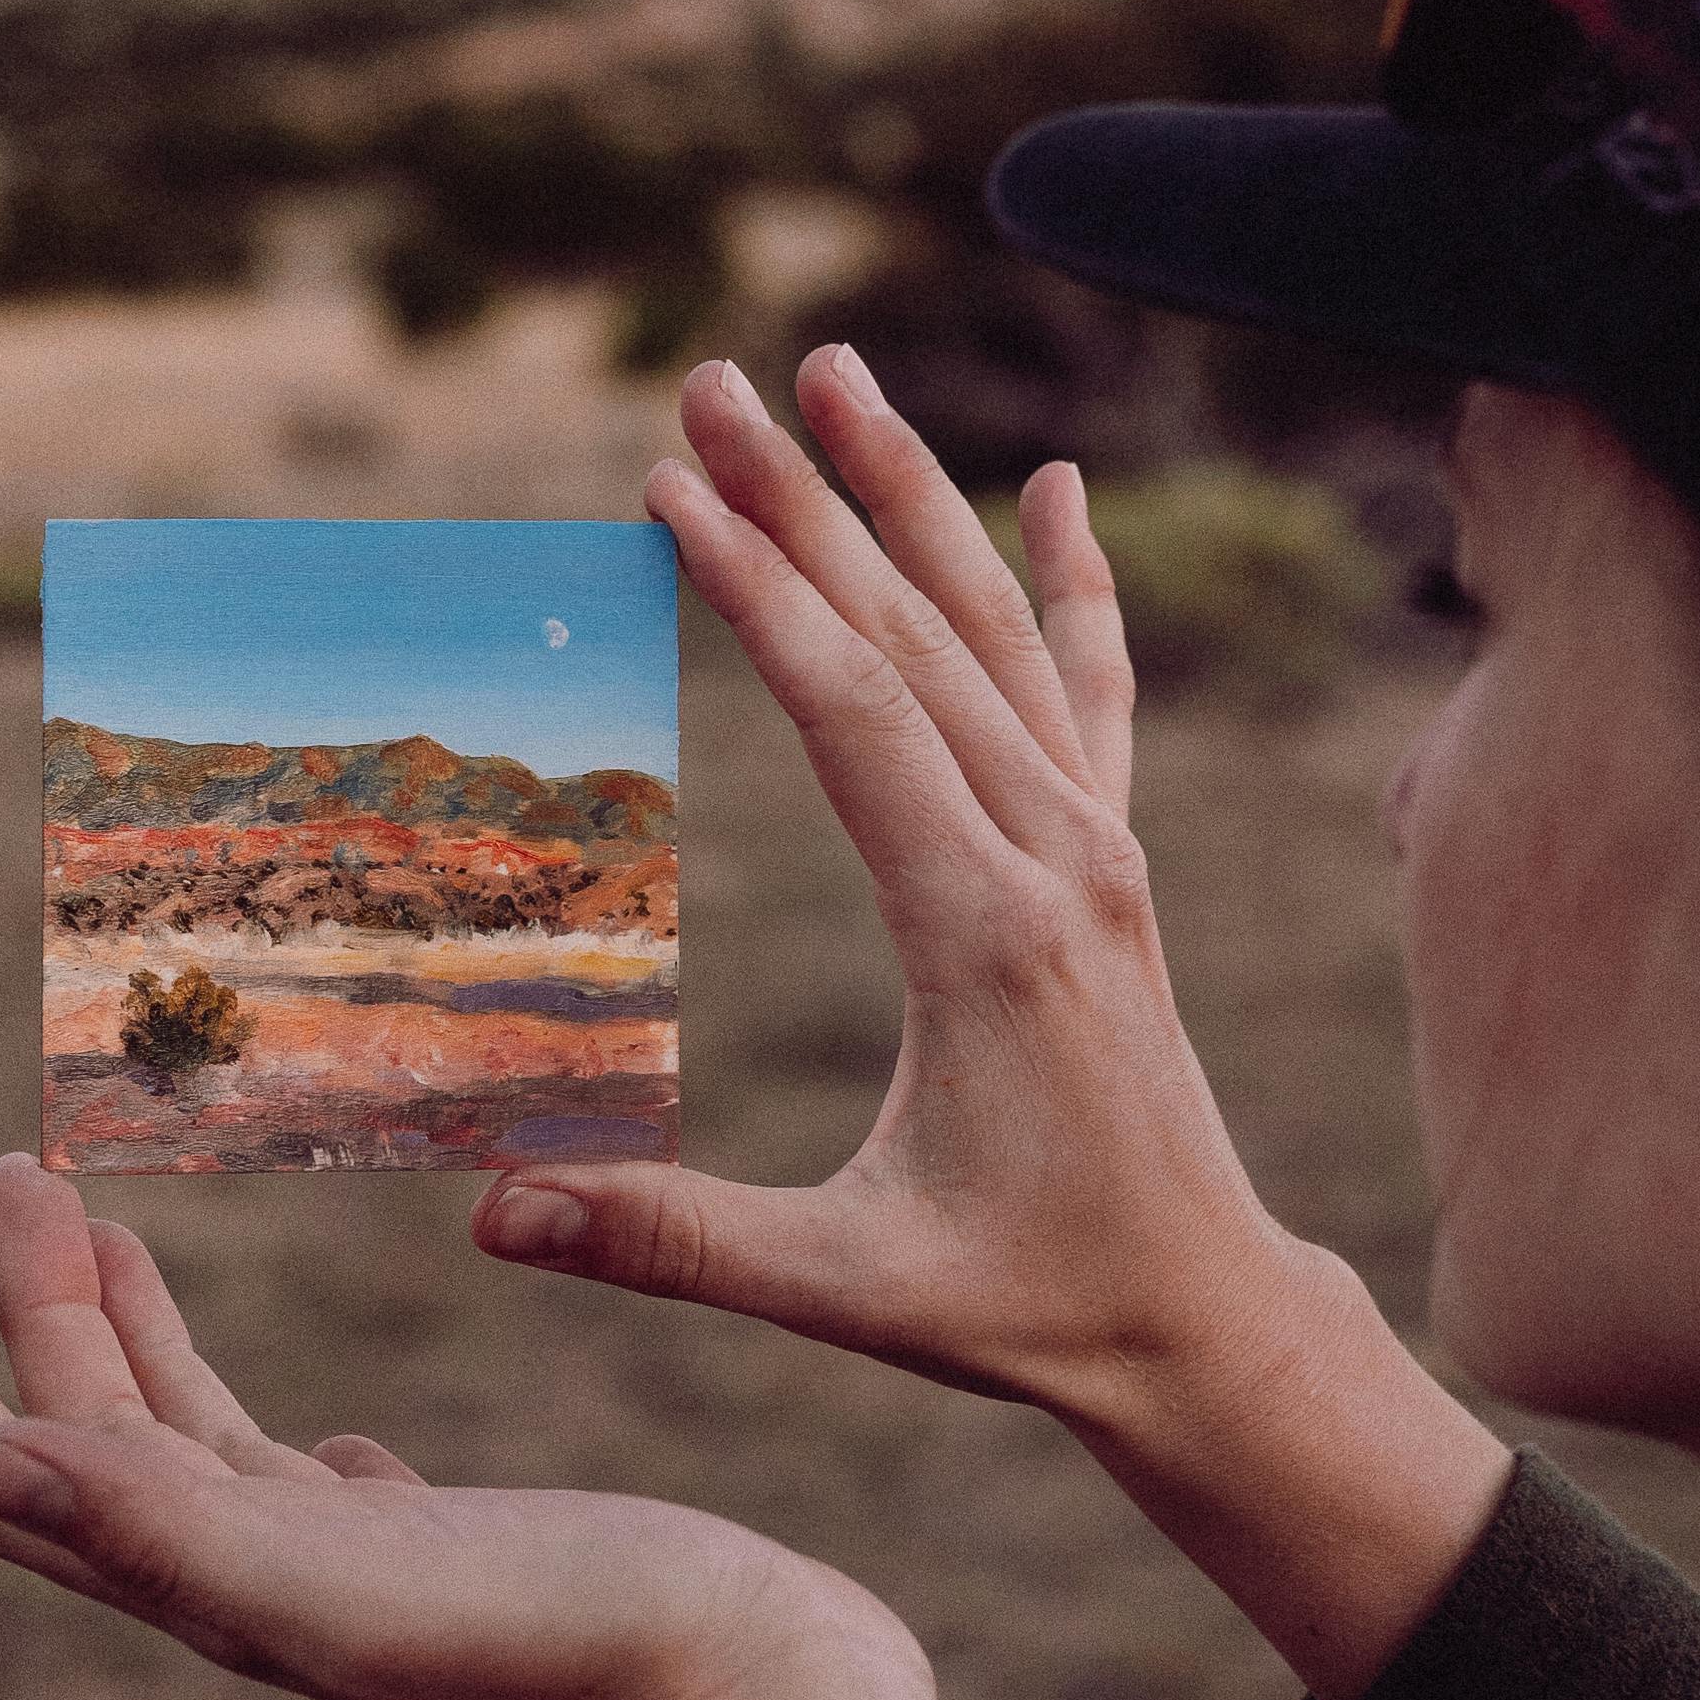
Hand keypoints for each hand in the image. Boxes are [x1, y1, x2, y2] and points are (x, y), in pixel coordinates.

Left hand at [0, 1155, 909, 1699]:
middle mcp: (259, 1582)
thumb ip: (151, 1520)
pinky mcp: (456, 1562)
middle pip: (97, 1433)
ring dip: (140, 1338)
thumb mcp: (322, 1573)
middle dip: (36, 1305)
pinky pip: (324, 1491)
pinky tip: (300, 1423)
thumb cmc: (548, 1643)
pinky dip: (270, 1428)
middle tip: (12, 1168)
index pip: (11, 1475)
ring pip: (203, 1446)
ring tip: (107, 1228)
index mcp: (205, 1580)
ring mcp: (358, 1576)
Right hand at [468, 347, 1282, 1436]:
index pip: (858, 718)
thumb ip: (673, 1239)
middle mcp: (1058, 859)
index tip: (676, 486)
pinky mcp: (1116, 866)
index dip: (762, 594)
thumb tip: (490, 1218)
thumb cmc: (1034, 1307)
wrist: (1209, 1323)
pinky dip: (1073, 583)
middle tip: (714, 381)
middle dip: (806, 499)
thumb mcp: (851, 1289)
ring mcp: (1100, 852)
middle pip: (915, 639)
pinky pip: (1091, 690)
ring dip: (911, 502)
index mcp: (986, 935)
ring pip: (998, 637)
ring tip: (840, 377)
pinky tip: (1058, 490)